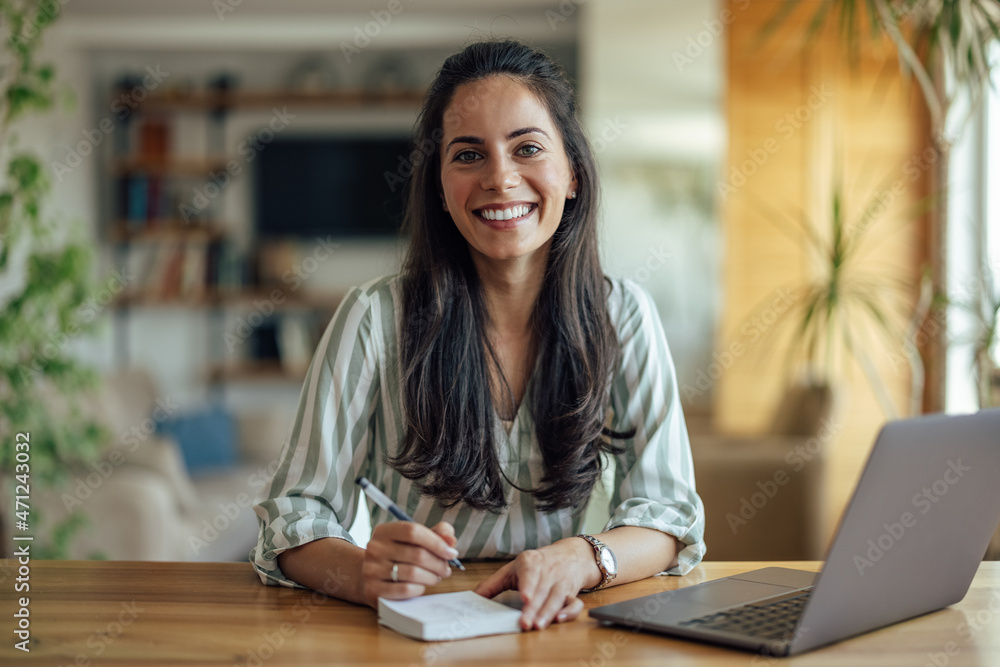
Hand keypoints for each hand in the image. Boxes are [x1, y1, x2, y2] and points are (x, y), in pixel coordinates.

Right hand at [360, 521, 458, 607]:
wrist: (368, 576)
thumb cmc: (398, 556)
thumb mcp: (413, 540)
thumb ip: (436, 534)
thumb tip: (451, 539)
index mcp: (384, 531)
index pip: (414, 531)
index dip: (437, 542)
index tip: (451, 553)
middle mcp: (375, 548)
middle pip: (417, 554)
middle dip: (438, 563)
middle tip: (446, 569)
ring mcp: (371, 569)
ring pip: (413, 573)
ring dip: (431, 577)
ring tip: (436, 577)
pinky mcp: (373, 590)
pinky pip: (405, 590)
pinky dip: (419, 588)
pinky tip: (421, 586)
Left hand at [473, 541, 590, 630]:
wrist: (569, 555)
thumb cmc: (537, 564)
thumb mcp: (513, 568)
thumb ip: (493, 583)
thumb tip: (473, 597)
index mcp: (531, 562)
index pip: (530, 574)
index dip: (528, 586)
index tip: (525, 597)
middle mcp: (548, 571)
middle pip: (542, 591)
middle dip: (534, 608)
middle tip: (525, 623)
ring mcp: (561, 582)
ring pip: (557, 598)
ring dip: (548, 613)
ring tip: (538, 625)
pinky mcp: (572, 593)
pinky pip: (575, 603)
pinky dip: (570, 611)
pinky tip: (560, 619)